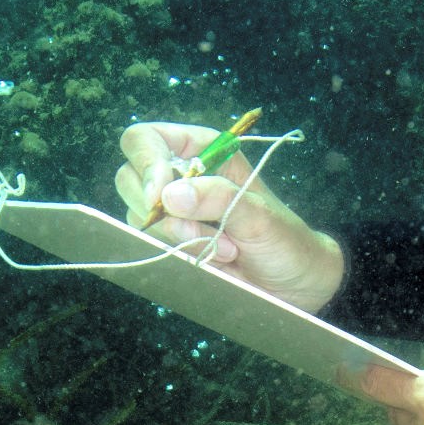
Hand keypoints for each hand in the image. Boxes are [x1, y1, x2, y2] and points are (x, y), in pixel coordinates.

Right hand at [113, 120, 343, 312]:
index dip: (146, 163)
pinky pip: (147, 244)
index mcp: (203, 151)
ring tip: (224, 248)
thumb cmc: (286, 240)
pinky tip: (211, 259)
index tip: (160, 198)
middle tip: (201, 230)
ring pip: (136, 215)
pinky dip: (175, 254)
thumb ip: (218, 198)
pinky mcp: (169, 242)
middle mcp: (180, 176)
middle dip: (159, 209)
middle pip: (129, 176)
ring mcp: (172, 212)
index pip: (147, 139)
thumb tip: (169, 195)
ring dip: (176, 236)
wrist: (294, 285)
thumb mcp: (259, 215)